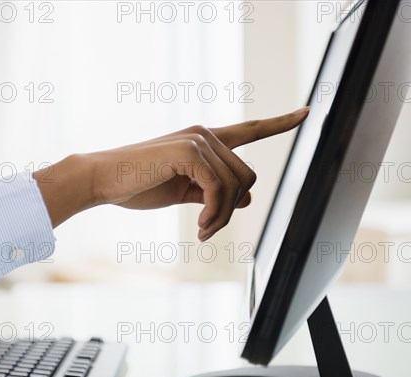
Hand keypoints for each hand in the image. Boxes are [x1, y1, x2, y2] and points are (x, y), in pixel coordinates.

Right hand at [34, 107, 308, 240]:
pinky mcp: (189, 151)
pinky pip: (220, 189)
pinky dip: (214, 214)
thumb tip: (247, 197)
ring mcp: (198, 140)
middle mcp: (206, 134)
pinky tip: (199, 226)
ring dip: (222, 216)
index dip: (281, 122)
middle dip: (232, 209)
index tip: (307, 112)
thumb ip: (215, 192)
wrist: (103, 180)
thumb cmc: (140, 184)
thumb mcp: (185, 191)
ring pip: (236, 186)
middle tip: (208, 229)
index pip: (251, 130)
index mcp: (205, 141)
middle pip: (247, 176)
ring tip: (202, 230)